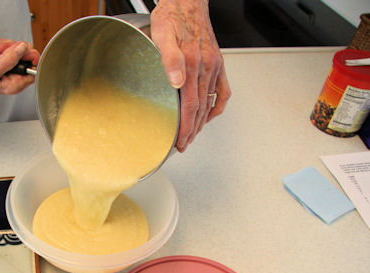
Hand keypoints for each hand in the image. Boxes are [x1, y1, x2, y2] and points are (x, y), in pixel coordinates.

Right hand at [0, 33, 39, 103]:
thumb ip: (8, 61)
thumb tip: (23, 49)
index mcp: (15, 82)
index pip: (33, 65)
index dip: (27, 54)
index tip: (14, 49)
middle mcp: (13, 74)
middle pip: (20, 50)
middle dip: (2, 46)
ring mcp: (5, 65)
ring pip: (8, 44)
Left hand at [150, 0, 230, 151]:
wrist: (188, 1)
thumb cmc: (172, 16)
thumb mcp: (162, 35)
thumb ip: (169, 59)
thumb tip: (176, 81)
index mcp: (192, 64)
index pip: (190, 106)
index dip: (185, 127)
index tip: (181, 141)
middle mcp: (206, 67)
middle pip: (200, 109)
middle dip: (192, 131)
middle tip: (184, 145)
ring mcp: (214, 66)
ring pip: (210, 103)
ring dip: (202, 123)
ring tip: (194, 135)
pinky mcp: (217, 63)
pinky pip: (222, 90)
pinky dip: (217, 106)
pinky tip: (211, 114)